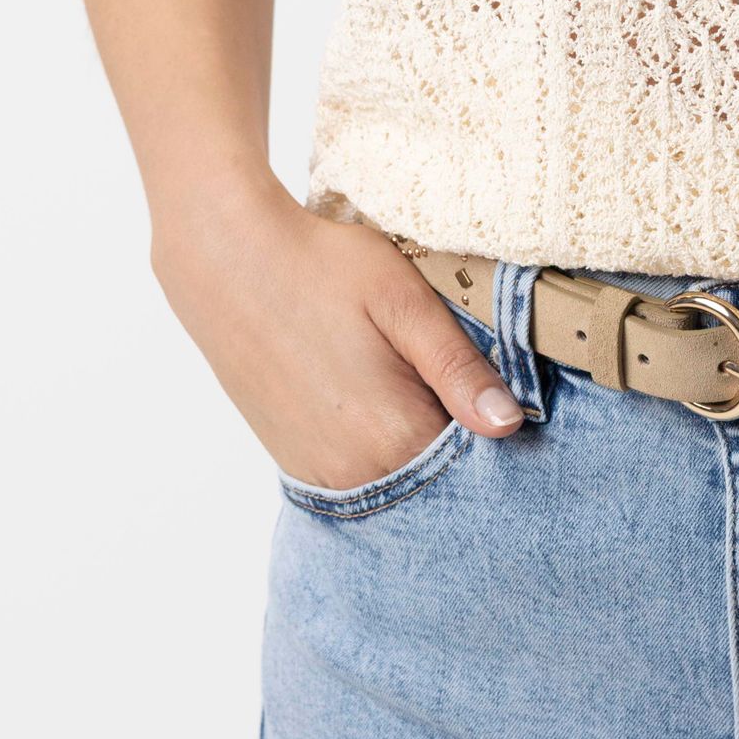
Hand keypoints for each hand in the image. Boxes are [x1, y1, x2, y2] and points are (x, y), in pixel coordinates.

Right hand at [152, 179, 525, 490]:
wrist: (227, 261)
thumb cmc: (321, 268)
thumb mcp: (404, 301)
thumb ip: (458, 367)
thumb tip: (510, 424)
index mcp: (393, 436)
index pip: (476, 464)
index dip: (494, 426)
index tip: (500, 388)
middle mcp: (356, 474)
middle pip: (438, 477)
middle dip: (458, 437)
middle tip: (451, 373)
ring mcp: (321, 474)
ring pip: (399, 477)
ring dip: (418, 441)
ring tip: (411, 378)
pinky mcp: (297, 463)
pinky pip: (361, 473)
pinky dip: (381, 446)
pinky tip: (377, 394)